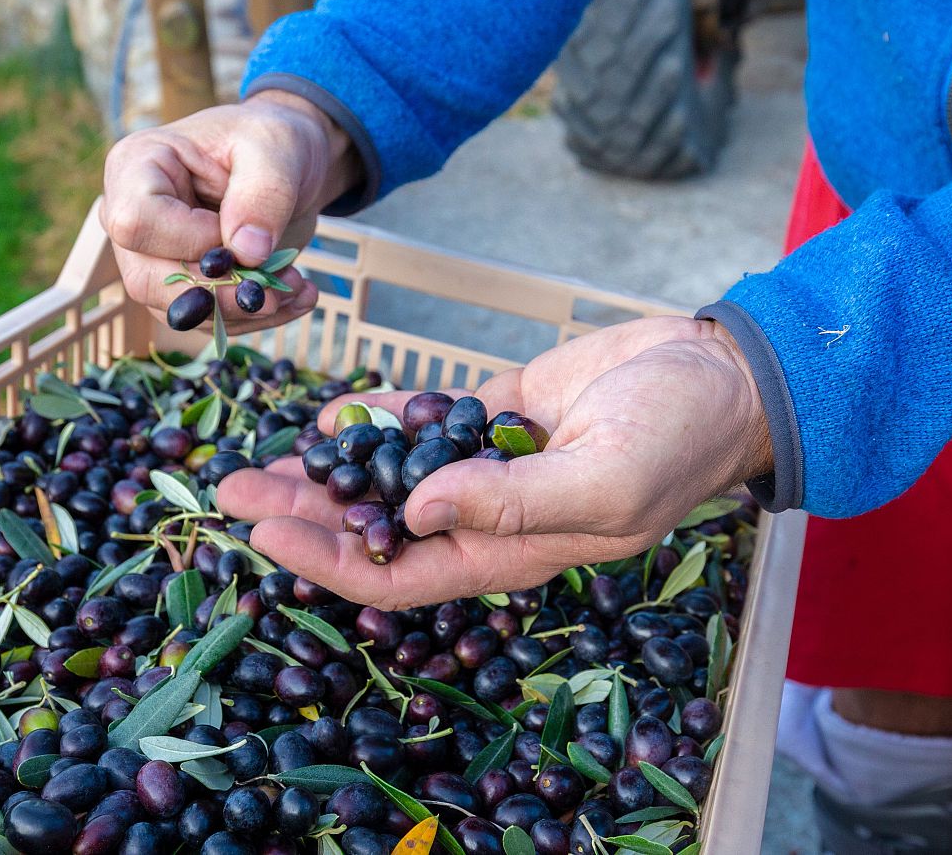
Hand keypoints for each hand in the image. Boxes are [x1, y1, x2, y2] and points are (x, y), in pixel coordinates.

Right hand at [100, 91, 361, 332]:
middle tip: (276, 291)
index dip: (193, 243)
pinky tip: (294, 296)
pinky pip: (206, 318)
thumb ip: (262, 194)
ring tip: (298, 288)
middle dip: (218, 295)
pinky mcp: (180, 284)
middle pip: (146, 280)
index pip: (136, 224)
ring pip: (178, 309)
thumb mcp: (276, 148)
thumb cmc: (271, 140)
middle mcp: (130, 214)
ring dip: (242, 311)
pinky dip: (254, 317)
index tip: (247, 238)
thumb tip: (247, 252)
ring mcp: (151, 255)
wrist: (287, 164)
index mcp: (136, 166)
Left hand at [217, 317, 773, 609]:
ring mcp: (488, 465)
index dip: (325, 562)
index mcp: (512, 552)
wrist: (719, 377)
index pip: (397, 575)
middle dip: (303, 515)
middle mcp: (489, 517)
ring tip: (259, 460)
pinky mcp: (496, 417)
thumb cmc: (676, 440)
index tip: (261, 536)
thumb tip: (412, 511)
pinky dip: (375, 422)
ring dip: (325, 472)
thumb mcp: (602, 480)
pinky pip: (420, 427)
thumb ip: (512, 500)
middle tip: (231, 491)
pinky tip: (330, 414)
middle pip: (374, 530)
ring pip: (387, 480)